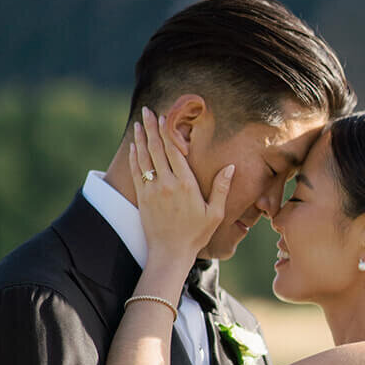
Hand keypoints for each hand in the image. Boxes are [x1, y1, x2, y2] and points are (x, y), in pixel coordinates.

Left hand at [130, 107, 233, 261]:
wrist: (170, 253)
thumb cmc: (196, 234)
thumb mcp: (215, 213)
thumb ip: (221, 188)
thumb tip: (230, 167)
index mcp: (186, 184)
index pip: (174, 151)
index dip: (167, 132)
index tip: (164, 117)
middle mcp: (167, 184)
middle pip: (157, 149)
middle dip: (151, 128)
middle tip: (147, 111)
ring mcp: (152, 190)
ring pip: (144, 158)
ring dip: (140, 139)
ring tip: (138, 124)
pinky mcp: (142, 198)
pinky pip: (137, 172)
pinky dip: (134, 158)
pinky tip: (134, 147)